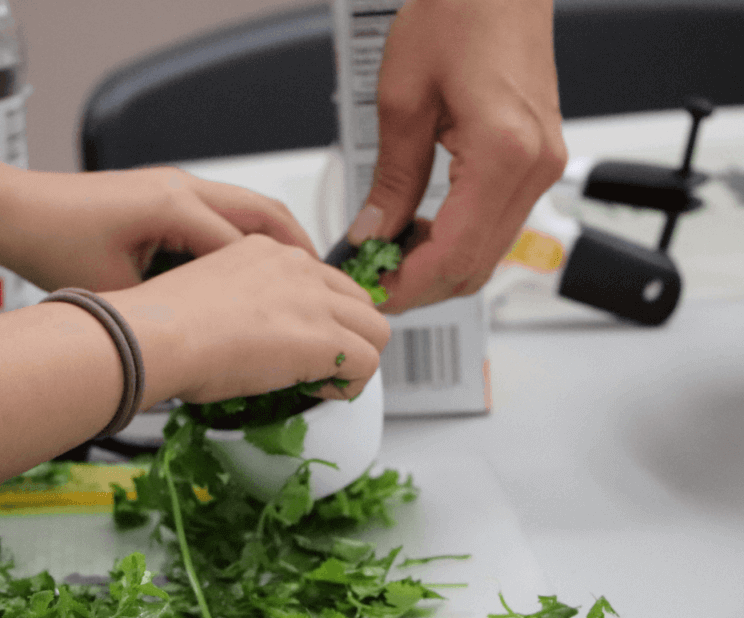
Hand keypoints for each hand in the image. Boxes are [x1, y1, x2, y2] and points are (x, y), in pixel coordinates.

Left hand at [0, 166, 317, 293]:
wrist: (14, 210)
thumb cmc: (52, 242)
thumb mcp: (112, 291)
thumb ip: (160, 310)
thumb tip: (196, 340)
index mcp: (173, 208)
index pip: (246, 246)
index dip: (282, 281)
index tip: (305, 309)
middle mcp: (181, 187)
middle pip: (264, 212)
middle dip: (300, 248)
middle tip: (326, 285)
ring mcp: (174, 184)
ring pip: (247, 207)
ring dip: (277, 237)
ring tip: (300, 275)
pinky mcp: (164, 191)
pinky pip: (223, 209)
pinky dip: (246, 234)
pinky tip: (249, 265)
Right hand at [103, 234, 390, 406]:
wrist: (155, 336)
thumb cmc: (163, 325)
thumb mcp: (209, 296)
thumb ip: (242, 304)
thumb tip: (252, 338)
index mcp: (267, 251)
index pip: (324, 281)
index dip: (322, 318)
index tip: (300, 342)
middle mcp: (297, 266)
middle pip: (360, 300)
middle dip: (348, 335)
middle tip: (320, 365)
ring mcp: (314, 299)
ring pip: (376, 330)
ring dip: (355, 359)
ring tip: (321, 382)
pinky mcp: (321, 336)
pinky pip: (368, 362)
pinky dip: (350, 384)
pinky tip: (318, 392)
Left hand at [347, 0, 567, 312]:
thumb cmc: (458, 12)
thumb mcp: (402, 100)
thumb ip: (392, 179)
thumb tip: (372, 233)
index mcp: (504, 152)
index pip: (455, 254)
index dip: (409, 285)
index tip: (372, 291)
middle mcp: (535, 167)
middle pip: (476, 265)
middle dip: (421, 286)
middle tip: (372, 282)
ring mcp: (543, 167)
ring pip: (489, 253)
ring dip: (438, 267)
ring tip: (388, 258)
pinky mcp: (537, 161)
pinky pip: (497, 225)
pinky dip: (457, 242)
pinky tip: (420, 234)